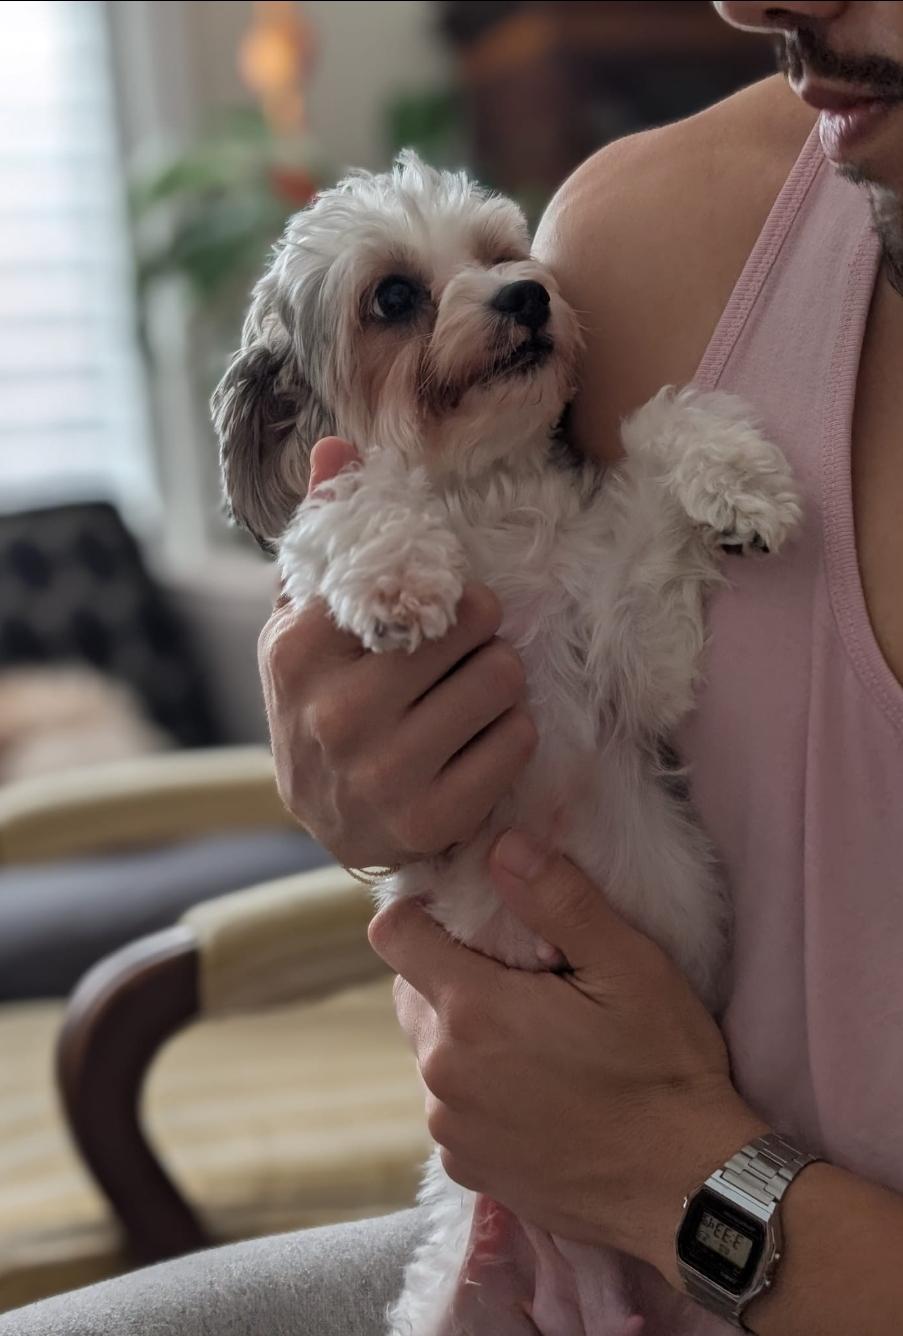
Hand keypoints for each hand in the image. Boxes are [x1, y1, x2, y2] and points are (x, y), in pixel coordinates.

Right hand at [258, 438, 537, 867]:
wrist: (324, 820)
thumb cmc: (320, 701)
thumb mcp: (305, 622)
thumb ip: (324, 537)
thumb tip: (339, 446)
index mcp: (296, 652)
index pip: (408, 578)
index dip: (438, 584)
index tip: (428, 603)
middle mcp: (337, 714)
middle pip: (472, 623)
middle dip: (479, 630)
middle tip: (460, 649)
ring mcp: (384, 774)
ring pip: (502, 678)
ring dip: (499, 679)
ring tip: (469, 693)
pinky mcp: (432, 819)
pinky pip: (518, 740)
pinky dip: (511, 733)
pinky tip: (479, 740)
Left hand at [370, 830, 766, 1284]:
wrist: (689, 1190)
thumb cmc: (665, 1070)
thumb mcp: (629, 967)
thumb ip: (559, 900)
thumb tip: (503, 846)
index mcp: (473, 1010)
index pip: (393, 935)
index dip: (422, 913)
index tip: (467, 915)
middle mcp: (443, 1071)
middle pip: (412, 991)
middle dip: (451, 974)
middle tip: (522, 979)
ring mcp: (450, 1126)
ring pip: (431, 1049)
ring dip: (465, 1034)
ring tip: (535, 1039)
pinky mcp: (467, 1167)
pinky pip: (450, 1105)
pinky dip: (477, 1090)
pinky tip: (536, 1091)